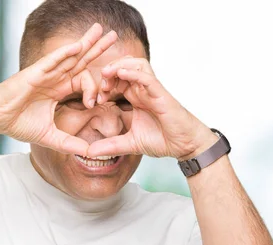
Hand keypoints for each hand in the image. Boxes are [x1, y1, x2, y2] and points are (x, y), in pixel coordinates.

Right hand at [0, 23, 117, 155]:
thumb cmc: (17, 123)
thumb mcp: (49, 136)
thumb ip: (69, 143)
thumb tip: (89, 152)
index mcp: (59, 90)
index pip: (83, 80)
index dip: (94, 88)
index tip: (94, 103)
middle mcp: (55, 78)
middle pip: (81, 60)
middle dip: (97, 48)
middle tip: (114, 35)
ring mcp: (46, 73)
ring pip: (70, 55)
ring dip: (86, 42)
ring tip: (101, 30)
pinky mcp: (35, 73)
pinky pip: (53, 60)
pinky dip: (65, 52)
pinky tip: (78, 45)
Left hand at [86, 57, 218, 159]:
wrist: (183, 145)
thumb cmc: (162, 139)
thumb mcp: (129, 143)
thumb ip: (110, 146)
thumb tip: (88, 152)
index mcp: (135, 97)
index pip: (116, 81)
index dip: (103, 85)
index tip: (94, 99)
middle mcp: (143, 90)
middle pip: (123, 67)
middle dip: (108, 72)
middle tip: (99, 86)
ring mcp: (152, 90)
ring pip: (135, 64)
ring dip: (119, 66)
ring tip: (107, 75)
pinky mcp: (161, 93)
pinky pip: (147, 77)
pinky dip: (134, 72)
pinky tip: (121, 74)